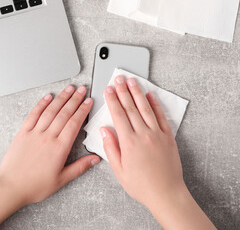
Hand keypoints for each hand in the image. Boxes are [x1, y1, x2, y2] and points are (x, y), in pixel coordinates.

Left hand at [0, 85, 99, 204]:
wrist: (11, 187)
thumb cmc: (34, 185)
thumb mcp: (61, 180)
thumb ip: (80, 167)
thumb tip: (95, 159)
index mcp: (59, 148)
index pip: (75, 123)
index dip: (83, 110)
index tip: (89, 102)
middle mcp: (48, 137)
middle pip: (64, 113)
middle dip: (75, 100)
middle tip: (82, 90)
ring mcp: (34, 133)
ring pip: (50, 111)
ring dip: (61, 98)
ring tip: (69, 89)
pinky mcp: (23, 133)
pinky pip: (33, 115)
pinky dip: (41, 104)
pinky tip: (48, 97)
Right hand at [101, 76, 215, 229]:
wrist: (166, 193)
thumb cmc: (141, 185)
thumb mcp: (119, 170)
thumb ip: (111, 148)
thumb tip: (104, 130)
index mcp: (129, 142)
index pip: (118, 115)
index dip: (112, 100)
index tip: (108, 90)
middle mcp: (143, 134)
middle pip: (131, 107)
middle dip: (123, 91)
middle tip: (118, 79)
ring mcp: (157, 134)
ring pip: (145, 108)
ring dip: (137, 93)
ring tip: (132, 81)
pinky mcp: (168, 137)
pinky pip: (161, 117)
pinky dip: (155, 105)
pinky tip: (150, 96)